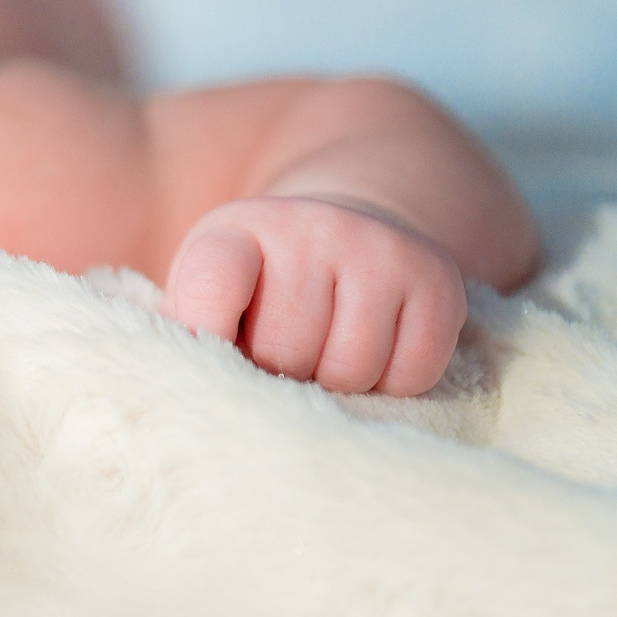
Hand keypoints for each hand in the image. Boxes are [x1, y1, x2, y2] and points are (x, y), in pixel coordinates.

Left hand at [162, 195, 468, 395]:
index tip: (210, 355)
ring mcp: (379, 249)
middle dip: (276, 373)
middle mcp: (312, 228)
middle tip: (278, 358)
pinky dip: (391, 385)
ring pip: (350, 369)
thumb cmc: (260, 284)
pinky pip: (412, 375)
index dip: (204, 335)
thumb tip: (178, 389)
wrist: (348, 232)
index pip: (211, 286)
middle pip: (284, 350)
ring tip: (321, 357)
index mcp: (236, 230)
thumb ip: (186, 329)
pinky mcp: (438, 281)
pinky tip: (372, 355)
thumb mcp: (207, 288)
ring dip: (334, 385)